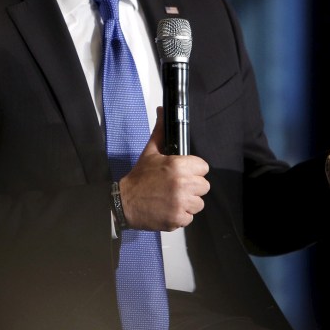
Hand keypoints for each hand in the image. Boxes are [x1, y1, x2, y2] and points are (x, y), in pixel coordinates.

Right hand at [119, 108, 209, 230]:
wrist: (125, 202)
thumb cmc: (139, 177)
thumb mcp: (150, 152)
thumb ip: (160, 131)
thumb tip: (162, 110)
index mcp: (178, 166)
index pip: (203, 167)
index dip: (194, 170)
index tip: (185, 173)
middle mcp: (183, 184)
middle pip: (204, 186)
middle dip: (193, 187)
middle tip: (177, 187)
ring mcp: (181, 203)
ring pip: (199, 203)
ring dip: (188, 202)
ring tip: (173, 199)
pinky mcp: (178, 219)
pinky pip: (190, 217)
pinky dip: (181, 215)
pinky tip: (169, 209)